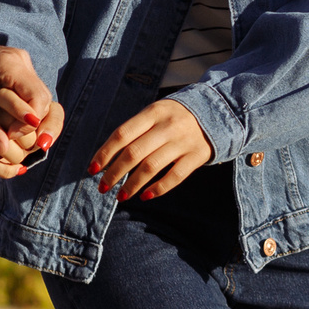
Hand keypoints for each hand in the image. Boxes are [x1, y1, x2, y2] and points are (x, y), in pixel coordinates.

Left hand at [0, 43, 58, 178]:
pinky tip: (22, 127)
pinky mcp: (23, 70)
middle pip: (43, 97)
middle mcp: (22, 61)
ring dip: (35, 118)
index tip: (11, 134)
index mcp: (10, 65)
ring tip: (23, 137)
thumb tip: (3, 150)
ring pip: (42, 96)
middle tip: (20, 140)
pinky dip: (31, 110)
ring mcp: (24, 64)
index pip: (37, 96)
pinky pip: (34, 93)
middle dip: (36, 122)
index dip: (30, 121)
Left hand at [90, 99, 212, 201]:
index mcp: (153, 112)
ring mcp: (183, 141)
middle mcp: (168, 126)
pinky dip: (158, 189)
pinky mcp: (197, 156)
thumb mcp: (156, 113)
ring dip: (132, 184)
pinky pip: (175, 176)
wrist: (216, 112)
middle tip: (103, 187)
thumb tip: (107, 158)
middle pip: (134, 152)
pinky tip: (145, 196)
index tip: (92, 169)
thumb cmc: (174, 117)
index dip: (105, 153)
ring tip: (120, 196)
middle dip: (114, 173)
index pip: (122, 134)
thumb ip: (135, 131)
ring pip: (151, 167)